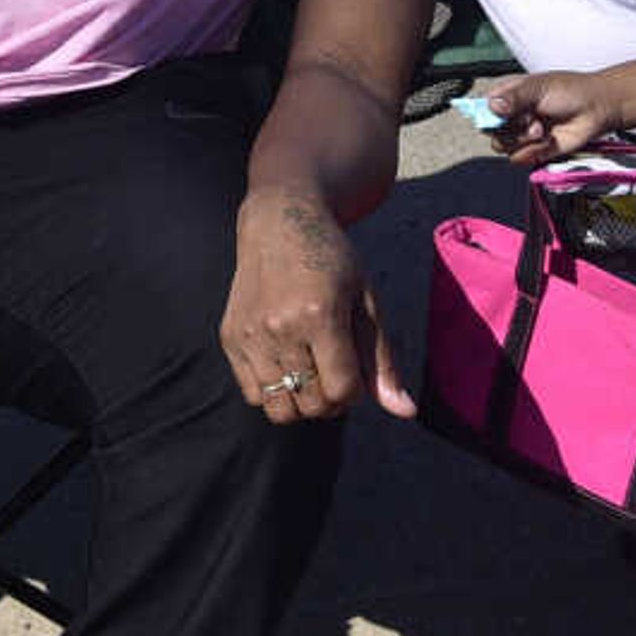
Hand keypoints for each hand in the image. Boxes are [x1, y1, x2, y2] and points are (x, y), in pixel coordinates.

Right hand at [225, 186, 410, 423]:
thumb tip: (405, 412)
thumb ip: (382, 360)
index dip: (356, 392)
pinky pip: (253, 394)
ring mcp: (250, 334)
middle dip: (331, 401)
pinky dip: (274, 392)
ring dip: (302, 401)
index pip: (342, 391)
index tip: (355, 368)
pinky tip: (286, 365)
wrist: (279, 223)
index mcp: (320, 315)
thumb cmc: (332, 259)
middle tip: (335, 371)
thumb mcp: (366, 302)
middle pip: (312, 405)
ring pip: (280, 409)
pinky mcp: (230, 338)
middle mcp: (280, 327)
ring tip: (310, 372)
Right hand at [477, 70, 624, 165]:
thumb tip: (492, 106)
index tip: (498, 114)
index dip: (487, 114)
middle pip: (491, 131)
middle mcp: (513, 116)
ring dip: (523, 140)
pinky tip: (547, 141)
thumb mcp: (539, 88)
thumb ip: (514, 97)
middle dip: (510, 128)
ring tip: (542, 129)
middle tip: (530, 119)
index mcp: (509, 96)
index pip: (484, 108)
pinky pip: (520, 159)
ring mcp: (523, 134)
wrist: (597, 110)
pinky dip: (532, 152)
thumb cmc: (571, 91)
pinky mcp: (534, 151)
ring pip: (504, 147)